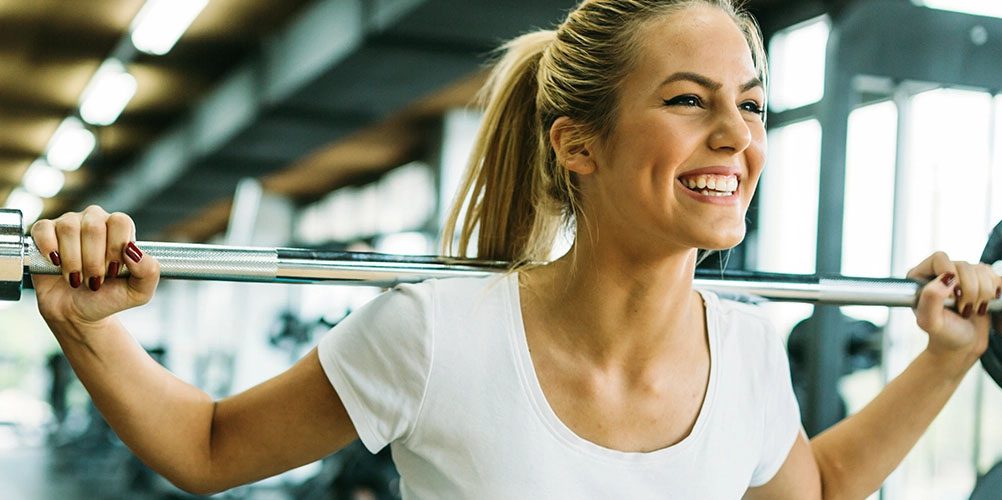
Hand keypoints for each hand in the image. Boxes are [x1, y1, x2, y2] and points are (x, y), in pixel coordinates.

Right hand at [30, 205, 159, 326]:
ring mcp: (69, 223)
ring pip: (69, 228)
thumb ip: (149, 272)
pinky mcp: (44, 233)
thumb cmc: (108, 297)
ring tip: (76, 277)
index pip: (120, 222)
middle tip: (94, 280)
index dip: (115, 249)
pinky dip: (49, 248)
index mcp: (120, 229)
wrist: (77, 312)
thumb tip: (134, 251)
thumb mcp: (138, 292)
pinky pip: (43, 229)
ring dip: (72, 261)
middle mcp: (95, 220)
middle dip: (93, 261)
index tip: (112, 272)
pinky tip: (55, 263)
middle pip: (94, 226)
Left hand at [907, 251, 1000, 370]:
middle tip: (964, 310)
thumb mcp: (931, 321)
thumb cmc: (944, 335)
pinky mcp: (979, 281)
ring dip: (982, 294)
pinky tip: (984, 305)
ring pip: (981, 270)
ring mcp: (961, 276)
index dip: (952, 275)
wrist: (962, 345)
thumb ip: (931, 299)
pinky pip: (993, 275)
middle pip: (964, 265)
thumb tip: (946, 278)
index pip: (940, 258)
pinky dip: (994, 291)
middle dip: (970, 291)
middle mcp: (940, 272)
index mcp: (921, 277)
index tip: (954, 298)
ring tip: (972, 309)